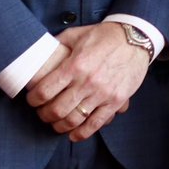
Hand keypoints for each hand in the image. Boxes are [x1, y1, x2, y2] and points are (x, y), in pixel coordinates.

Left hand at [26, 22, 149, 140]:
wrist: (136, 38)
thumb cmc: (105, 36)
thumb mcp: (78, 34)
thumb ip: (58, 43)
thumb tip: (41, 50)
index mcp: (75, 65)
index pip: (44, 91)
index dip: (33, 99)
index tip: (32, 100)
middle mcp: (87, 82)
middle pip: (56, 110)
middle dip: (44, 115)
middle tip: (43, 112)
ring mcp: (102, 93)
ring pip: (74, 120)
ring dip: (60, 126)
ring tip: (57, 123)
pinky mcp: (116, 101)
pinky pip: (96, 124)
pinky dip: (81, 133)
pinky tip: (73, 134)